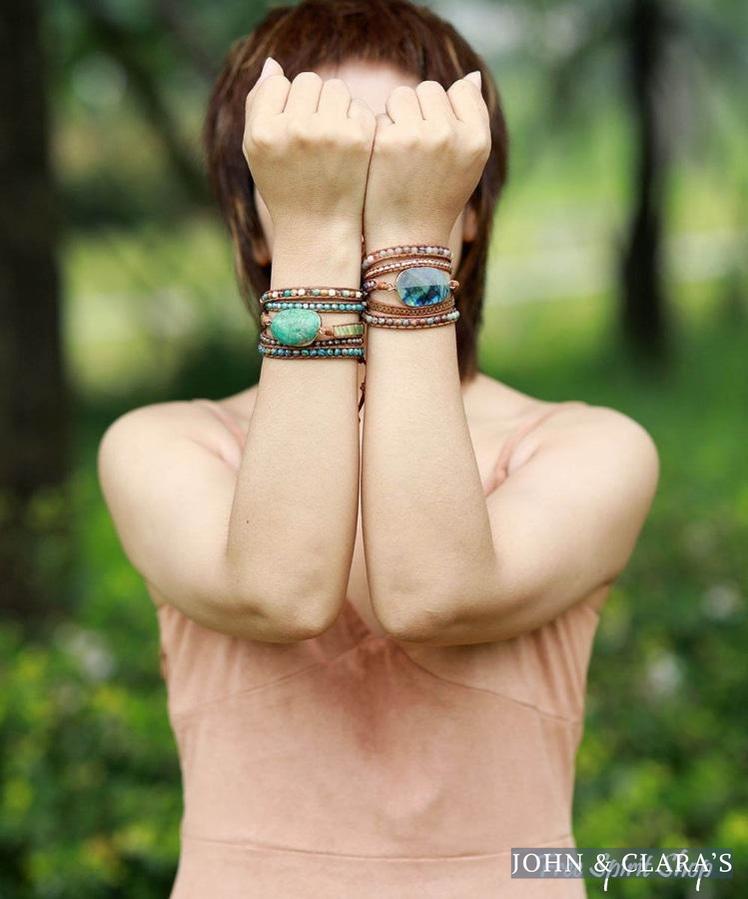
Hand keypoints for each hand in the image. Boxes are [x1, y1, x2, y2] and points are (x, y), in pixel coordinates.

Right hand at [243, 58, 375, 235]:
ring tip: (330, 142)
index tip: (289, 132)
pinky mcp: (359, 138)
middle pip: (308, 81)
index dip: (285, 104)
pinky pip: (356, 106)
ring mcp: (329, 134)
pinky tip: (348, 149)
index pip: (278, 83)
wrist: (319, 228)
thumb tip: (273, 64)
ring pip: (335, 88)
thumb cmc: (283, 186)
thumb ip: (258, 104)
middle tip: (313, 139)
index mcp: (263, 131)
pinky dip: (353, 123)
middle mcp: (294, 130)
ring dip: (335, 108)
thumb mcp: (257, 150)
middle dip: (312, 103)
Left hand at [363, 72, 490, 248]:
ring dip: (396, 117)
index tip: (438, 139)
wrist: (407, 238)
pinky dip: (379, 134)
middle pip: (430, 89)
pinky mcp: (388, 141)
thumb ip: (472, 120)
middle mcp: (452, 135)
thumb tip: (472, 76)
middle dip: (419, 112)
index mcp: (478, 139)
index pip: (461, 90)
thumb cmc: (438, 200)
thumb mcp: (468, 163)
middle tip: (415, 150)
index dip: (446, 109)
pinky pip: (380, 115)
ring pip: (402, 95)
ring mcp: (420, 136)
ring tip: (399, 153)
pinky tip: (382, 162)